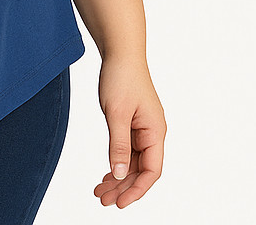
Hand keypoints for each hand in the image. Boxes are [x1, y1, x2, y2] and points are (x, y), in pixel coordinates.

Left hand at [93, 54, 165, 207]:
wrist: (120, 52)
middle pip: (142, 169)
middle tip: (103, 199)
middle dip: (123, 187)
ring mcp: (143, 128)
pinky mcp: (133, 122)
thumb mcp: (116, 113)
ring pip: (134, 161)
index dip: (137, 189)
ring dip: (118, 177)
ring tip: (100, 190)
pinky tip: (107, 172)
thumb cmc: (121, 77)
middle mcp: (152, 132)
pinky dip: (117, 161)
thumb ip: (119, 145)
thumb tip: (120, 174)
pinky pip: (128, 149)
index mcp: (155, 131)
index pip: (152, 171)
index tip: (120, 202)